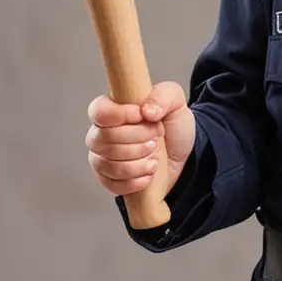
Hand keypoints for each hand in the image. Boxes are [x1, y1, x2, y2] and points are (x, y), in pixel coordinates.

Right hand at [86, 81, 196, 197]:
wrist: (182, 155)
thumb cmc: (172, 125)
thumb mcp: (176, 102)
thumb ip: (163, 96)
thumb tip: (146, 111)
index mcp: (111, 109)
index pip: (99, 111)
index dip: (121, 115)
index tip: (143, 117)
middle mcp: (100, 133)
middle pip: (104, 139)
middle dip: (137, 141)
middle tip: (156, 140)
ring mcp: (101, 158)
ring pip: (108, 164)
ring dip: (137, 163)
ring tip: (155, 158)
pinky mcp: (108, 180)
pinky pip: (112, 184)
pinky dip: (135, 181)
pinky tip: (149, 175)